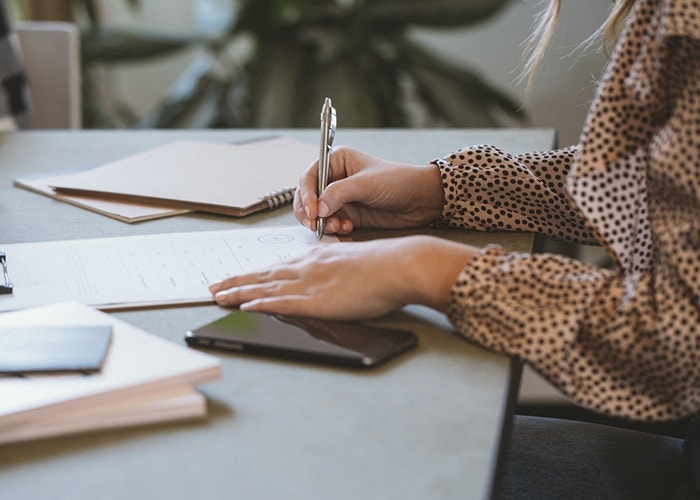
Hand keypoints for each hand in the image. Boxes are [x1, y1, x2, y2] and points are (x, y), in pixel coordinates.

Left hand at [209, 236, 477, 319]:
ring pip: (265, 288)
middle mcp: (307, 267)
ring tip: (217, 297)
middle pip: (263, 275)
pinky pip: (281, 303)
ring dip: (238, 292)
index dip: (255, 272)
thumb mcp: (352, 258)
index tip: (238, 276)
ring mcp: (310, 283)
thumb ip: (334, 263)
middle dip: (236, 281)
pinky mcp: (317, 301)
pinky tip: (243, 307)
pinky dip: (259, 304)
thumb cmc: (383, 264)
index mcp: (316, 257)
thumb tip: (327, 268)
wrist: (398, 265)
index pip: (277, 266)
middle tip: (213, 287)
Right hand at [293, 147, 443, 235]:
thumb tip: (318, 209)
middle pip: (307, 197)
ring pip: (317, 214)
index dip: (306, 195)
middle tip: (316, 225)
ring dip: (322, 223)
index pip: (309, 178)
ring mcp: (340, 198)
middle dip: (310, 212)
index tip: (312, 211)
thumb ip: (339, 194)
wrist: (421, 200)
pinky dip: (334, 229)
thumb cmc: (397, 181)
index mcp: (336, 161)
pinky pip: (330, 224)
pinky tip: (347, 229)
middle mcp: (335, 179)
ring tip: (337, 227)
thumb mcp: (366, 184)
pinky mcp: (348, 215)